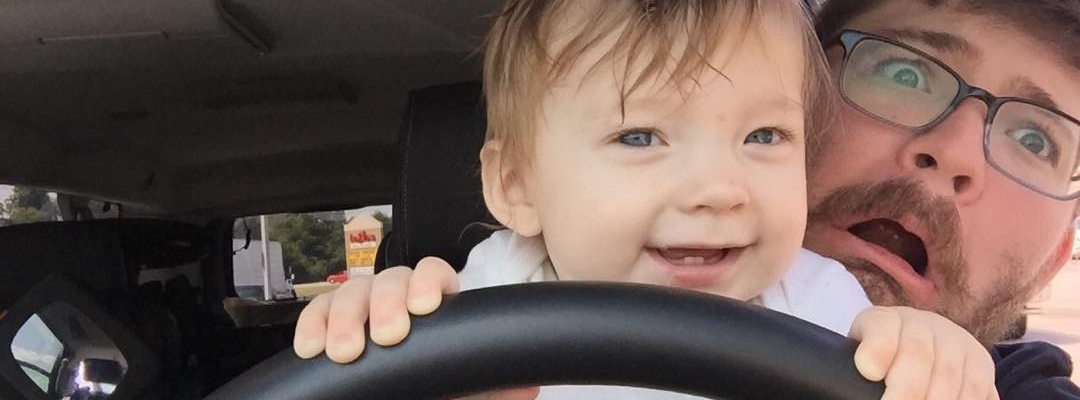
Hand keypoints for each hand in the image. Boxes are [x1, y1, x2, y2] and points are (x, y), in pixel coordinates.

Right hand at [292, 257, 538, 399]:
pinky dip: (312, 324)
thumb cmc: (443, 388)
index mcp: (436, 303)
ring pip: (351, 292)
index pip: (433, 273)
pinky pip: (318, 312)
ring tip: (346, 351)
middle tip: (388, 337)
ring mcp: (362, 309)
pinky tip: (312, 348)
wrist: (417, 396)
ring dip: (346, 317)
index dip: (428, 282)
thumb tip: (526, 386)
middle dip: (385, 303)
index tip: (425, 307)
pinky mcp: (330, 325)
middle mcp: (398, 298)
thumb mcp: (471, 386)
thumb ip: (494, 383)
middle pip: (388, 279)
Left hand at [849, 306, 998, 399]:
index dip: (877, 350)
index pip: (881, 329)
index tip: (869, 372)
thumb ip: (852, 370)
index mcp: (885, 321)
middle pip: (918, 356)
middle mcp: (923, 325)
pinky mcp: (981, 363)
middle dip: (907, 390)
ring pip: (951, 376)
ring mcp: (956, 342)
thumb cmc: (880, 360)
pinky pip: (978, 388)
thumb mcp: (860, 356)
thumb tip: (860, 375)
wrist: (920, 342)